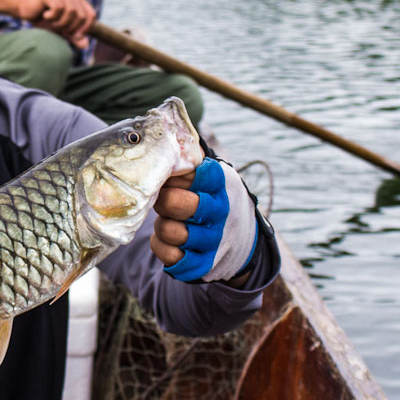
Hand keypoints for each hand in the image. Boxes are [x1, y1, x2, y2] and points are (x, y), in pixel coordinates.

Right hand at [19, 0, 95, 48]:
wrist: (26, 10)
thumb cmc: (44, 20)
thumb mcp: (61, 30)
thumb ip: (73, 36)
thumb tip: (85, 45)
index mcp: (78, 0)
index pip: (91, 15)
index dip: (86, 28)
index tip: (76, 36)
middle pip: (81, 16)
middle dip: (70, 27)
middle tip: (59, 28)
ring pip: (71, 11)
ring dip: (60, 23)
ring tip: (52, 23)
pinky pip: (59, 8)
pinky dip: (52, 17)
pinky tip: (45, 15)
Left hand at [150, 158, 258, 285]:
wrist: (240, 241)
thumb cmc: (215, 200)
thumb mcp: (212, 177)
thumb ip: (189, 161)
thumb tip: (160, 137)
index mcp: (220, 183)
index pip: (185, 173)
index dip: (171, 176)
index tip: (173, 179)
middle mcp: (219, 212)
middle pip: (172, 202)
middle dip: (163, 200)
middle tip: (166, 200)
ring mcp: (211, 240)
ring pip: (167, 229)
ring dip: (162, 224)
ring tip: (171, 220)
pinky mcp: (200, 263)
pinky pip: (166, 252)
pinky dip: (161, 245)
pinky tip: (169, 239)